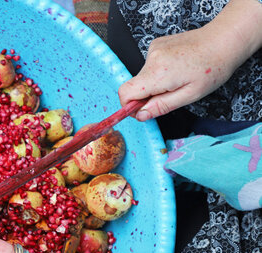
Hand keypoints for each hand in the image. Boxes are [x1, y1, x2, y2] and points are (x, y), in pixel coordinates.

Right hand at [119, 0, 261, 120]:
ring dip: (155, 83)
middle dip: (147, 95)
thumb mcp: (189, 95)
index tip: (142, 110)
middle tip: (170, 95)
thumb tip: (140, 116)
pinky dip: (159, 71)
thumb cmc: (213, 68)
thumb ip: (161, 106)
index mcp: (158, 74)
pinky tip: (177, 68)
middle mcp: (152, 59)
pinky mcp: (156, 44)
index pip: (125, 93)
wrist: (223, 40)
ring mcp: (153, 49)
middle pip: (134, 86)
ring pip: (143, 76)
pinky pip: (150, 65)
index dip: (129, 106)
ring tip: (178, 78)